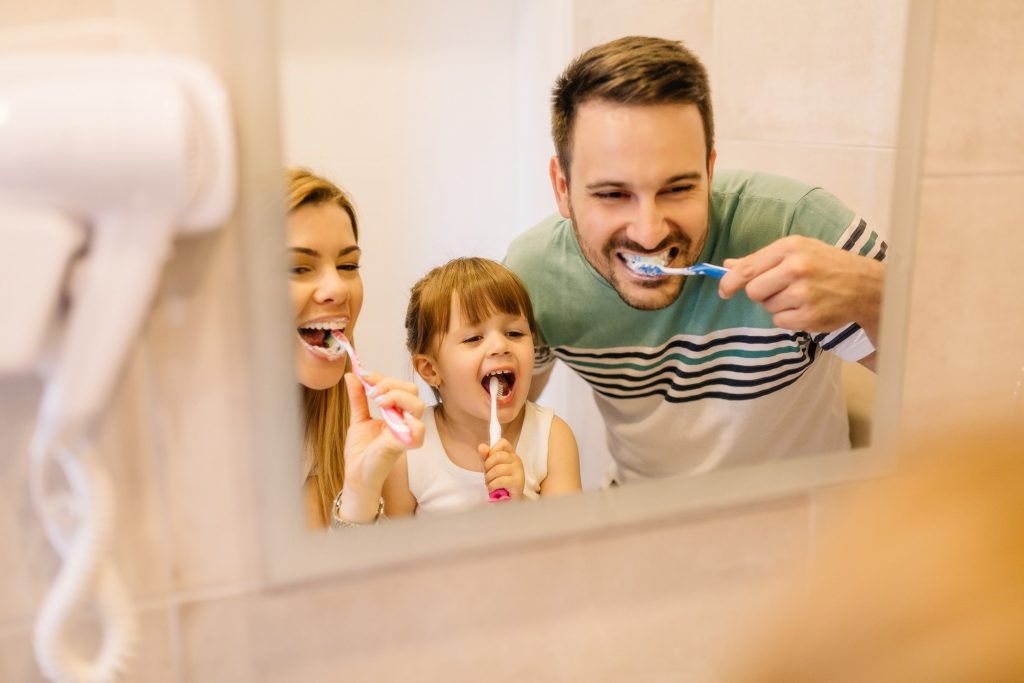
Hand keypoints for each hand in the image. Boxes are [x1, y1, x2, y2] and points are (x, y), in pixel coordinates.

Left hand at [340, 372, 423, 521]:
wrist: (356, 474)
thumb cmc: (362, 452)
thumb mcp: (358, 419)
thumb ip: (357, 398)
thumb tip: (352, 376)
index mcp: (397, 413)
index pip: (400, 387)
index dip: (382, 378)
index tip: (363, 375)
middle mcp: (405, 421)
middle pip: (412, 391)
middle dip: (389, 385)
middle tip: (371, 394)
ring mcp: (406, 432)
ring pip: (418, 405)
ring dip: (396, 397)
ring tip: (377, 403)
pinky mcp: (403, 445)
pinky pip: (418, 431)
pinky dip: (407, 421)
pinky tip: (386, 419)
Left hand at [478, 438, 525, 500]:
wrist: (511, 499)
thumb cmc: (501, 482)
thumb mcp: (492, 467)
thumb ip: (487, 457)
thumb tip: (481, 446)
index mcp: (511, 455)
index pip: (502, 443)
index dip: (492, 451)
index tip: (490, 462)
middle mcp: (516, 461)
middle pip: (497, 456)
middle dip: (487, 467)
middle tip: (487, 475)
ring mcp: (519, 471)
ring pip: (497, 469)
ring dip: (489, 478)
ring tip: (489, 484)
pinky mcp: (518, 482)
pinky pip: (501, 480)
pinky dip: (492, 485)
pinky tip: (492, 489)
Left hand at [718, 235, 883, 342]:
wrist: (865, 285)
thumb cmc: (826, 264)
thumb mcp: (797, 251)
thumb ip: (761, 259)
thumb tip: (728, 266)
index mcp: (790, 247)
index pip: (747, 268)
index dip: (729, 282)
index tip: (723, 290)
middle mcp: (797, 268)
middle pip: (753, 291)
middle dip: (761, 293)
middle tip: (780, 289)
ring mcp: (804, 293)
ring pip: (767, 307)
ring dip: (778, 305)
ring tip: (800, 296)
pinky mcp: (809, 316)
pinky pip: (780, 321)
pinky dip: (789, 318)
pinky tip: (806, 307)